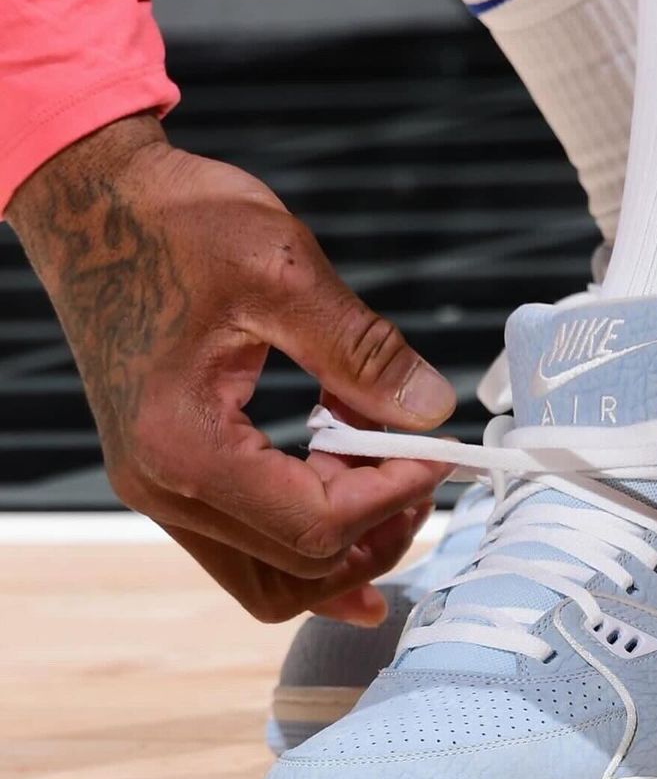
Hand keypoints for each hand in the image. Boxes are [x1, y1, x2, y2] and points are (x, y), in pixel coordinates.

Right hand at [8, 116, 455, 620]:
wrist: (94, 203)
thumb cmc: (173, 223)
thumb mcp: (283, 270)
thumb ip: (361, 352)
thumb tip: (429, 410)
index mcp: (184, 445)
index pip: (316, 525)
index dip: (394, 494)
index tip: (438, 448)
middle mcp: (161, 486)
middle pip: (296, 569)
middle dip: (376, 525)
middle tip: (421, 462)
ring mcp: (157, 485)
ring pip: (268, 575)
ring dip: (341, 541)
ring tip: (388, 475)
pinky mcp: (167, 469)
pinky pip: (245, 540)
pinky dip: (303, 527)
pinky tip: (345, 484)